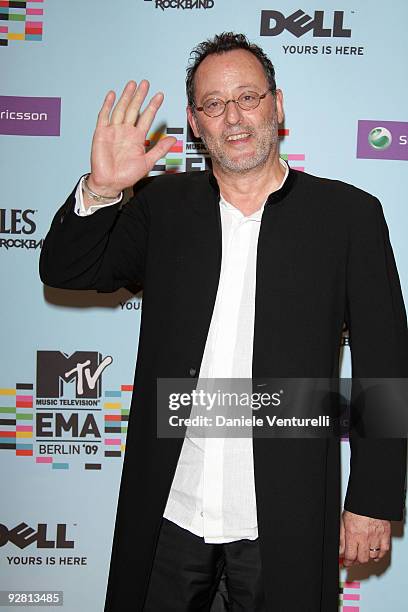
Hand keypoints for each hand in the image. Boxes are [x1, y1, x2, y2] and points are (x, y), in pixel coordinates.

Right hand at [88, 80, 176, 194]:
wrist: (110, 183)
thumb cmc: (126, 175)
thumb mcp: (147, 162)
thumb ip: (159, 149)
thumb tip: (173, 139)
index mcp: (137, 138)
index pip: (146, 118)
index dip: (153, 106)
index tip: (160, 96)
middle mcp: (126, 132)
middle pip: (134, 109)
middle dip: (139, 96)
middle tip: (145, 83)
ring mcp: (114, 131)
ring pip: (121, 109)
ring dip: (126, 97)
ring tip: (132, 85)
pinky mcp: (101, 133)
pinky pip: (104, 116)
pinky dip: (108, 105)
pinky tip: (113, 95)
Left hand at [339, 510, 390, 566]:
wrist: (370, 499)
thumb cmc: (357, 508)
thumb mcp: (343, 521)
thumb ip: (341, 538)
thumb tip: (340, 550)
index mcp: (353, 533)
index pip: (350, 556)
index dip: (347, 562)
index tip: (345, 563)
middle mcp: (365, 537)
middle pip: (362, 559)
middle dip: (356, 561)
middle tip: (354, 559)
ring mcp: (376, 537)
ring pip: (372, 556)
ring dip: (367, 558)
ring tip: (363, 554)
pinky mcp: (385, 535)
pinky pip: (384, 551)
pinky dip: (379, 555)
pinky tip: (374, 554)